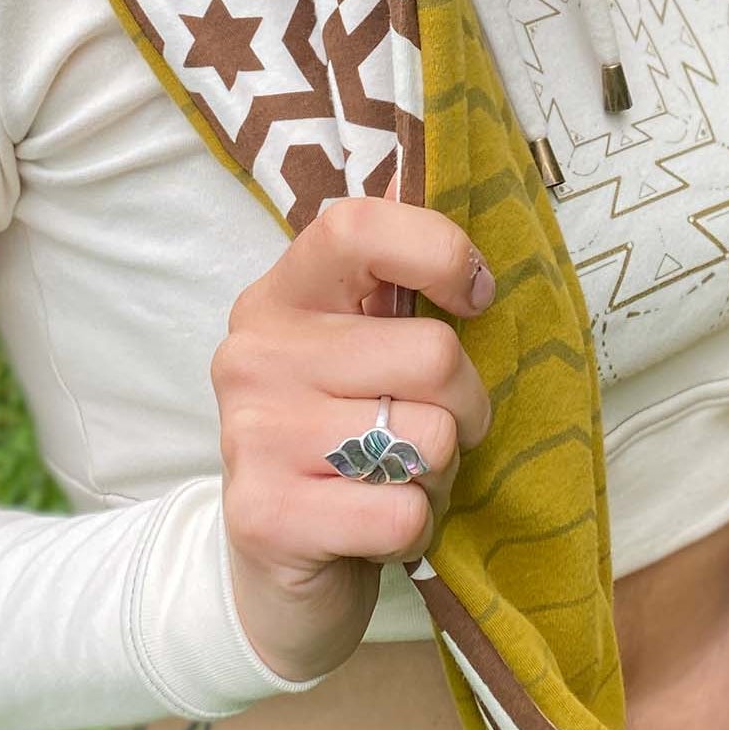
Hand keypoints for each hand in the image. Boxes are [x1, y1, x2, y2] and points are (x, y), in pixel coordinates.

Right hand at [212, 178, 494, 684]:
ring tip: (397, 478)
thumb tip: (413, 158)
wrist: (278, 571)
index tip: (475, 296)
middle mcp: (254, 353)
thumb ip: (388, 264)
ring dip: (437, 473)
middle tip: (434, 430)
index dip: (438, 250)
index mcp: (282, 295)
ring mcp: (253, 434)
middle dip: (465, 405)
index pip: (357, 227)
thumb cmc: (344, 438)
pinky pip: (402, 512)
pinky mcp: (266, 516)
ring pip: (428, 438)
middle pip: (431, 354)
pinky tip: (375, 527)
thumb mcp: (361, 344)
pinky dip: (414, 527)